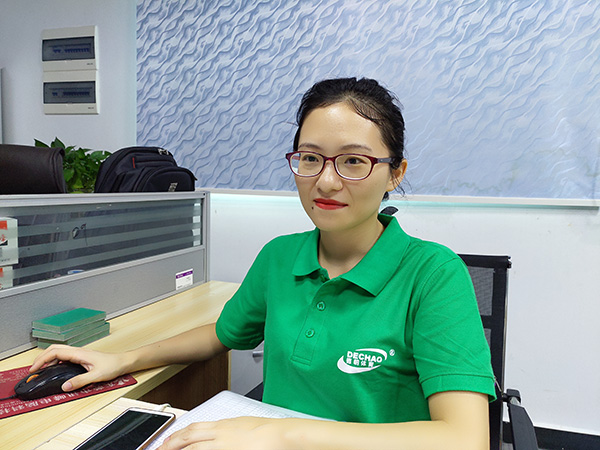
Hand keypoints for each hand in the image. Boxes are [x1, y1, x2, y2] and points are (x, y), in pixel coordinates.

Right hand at [30, 344, 127, 391]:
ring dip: (47, 358)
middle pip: (54, 349)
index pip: (55, 353)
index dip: (42, 360)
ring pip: (58, 352)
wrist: (122, 362)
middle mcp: (78, 351)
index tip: (34, 370)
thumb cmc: (112, 366)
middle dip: (41, 357)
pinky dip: (54, 361)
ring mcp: (79, 354)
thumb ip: (80, 381)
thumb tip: (64, 387)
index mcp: (79, 353)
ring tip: (40, 370)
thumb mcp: (96, 376)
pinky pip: (64, 356)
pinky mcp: (81, 357)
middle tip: (33, 370)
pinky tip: (53, 369)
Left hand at [158, 416, 290, 449]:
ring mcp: (222, 445)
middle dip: (171, 444)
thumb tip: (225, 435)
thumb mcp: (245, 426)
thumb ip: (231, 431)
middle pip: (188, 437)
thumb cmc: (270, 431)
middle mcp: (220, 433)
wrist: (281, 435)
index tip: (169, 441)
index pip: (194, 428)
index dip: (179, 434)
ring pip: (193, 448)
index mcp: (223, 425)